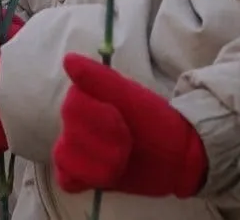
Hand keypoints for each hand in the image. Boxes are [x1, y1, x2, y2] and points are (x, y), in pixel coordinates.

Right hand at [53, 53, 206, 197]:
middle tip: (128, 141)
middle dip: (102, 140)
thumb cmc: (153, 120)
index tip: (121, 118)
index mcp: (85, 97)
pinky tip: (107, 175)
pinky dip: (86, 178)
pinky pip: (66, 180)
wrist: (174, 154)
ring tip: (122, 159)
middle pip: (69, 132)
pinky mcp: (81, 176)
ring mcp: (76, 150)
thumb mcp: (130, 95)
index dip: (96, 116)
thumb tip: (68, 59)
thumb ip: (99, 77)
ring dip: (98, 161)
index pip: (71, 106)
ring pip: (65, 157)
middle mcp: (74, 122)